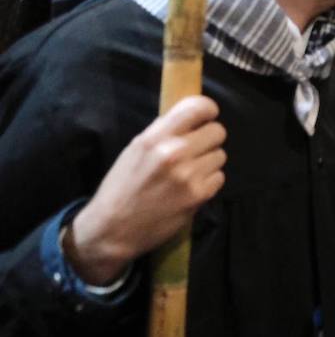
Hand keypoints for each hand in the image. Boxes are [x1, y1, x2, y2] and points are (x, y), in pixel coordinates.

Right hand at [66, 95, 226, 285]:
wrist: (112, 229)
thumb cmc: (121, 187)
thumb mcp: (135, 150)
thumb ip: (163, 132)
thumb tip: (191, 116)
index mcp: (154, 138)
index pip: (197, 107)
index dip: (207, 110)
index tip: (206, 117)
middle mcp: (174, 152)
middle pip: (218, 131)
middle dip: (209, 139)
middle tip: (196, 150)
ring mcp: (188, 175)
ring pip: (220, 155)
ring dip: (208, 162)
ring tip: (188, 172)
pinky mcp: (199, 195)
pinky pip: (219, 177)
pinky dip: (209, 182)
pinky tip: (191, 188)